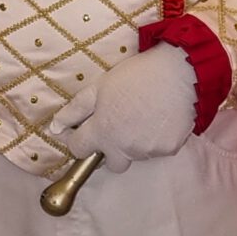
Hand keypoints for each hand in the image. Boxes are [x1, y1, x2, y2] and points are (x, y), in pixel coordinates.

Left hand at [54, 42, 197, 171]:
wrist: (181, 71)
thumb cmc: (137, 75)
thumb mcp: (100, 86)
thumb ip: (75, 110)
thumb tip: (55, 128)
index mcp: (102, 131)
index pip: (78, 150)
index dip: (80, 139)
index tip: (87, 128)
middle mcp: (123, 147)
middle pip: (110, 163)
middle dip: (111, 150)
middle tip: (121, 124)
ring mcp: (147, 151)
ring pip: (135, 155)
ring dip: (135, 142)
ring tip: (144, 114)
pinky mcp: (169, 149)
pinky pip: (156, 150)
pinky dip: (156, 138)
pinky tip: (160, 117)